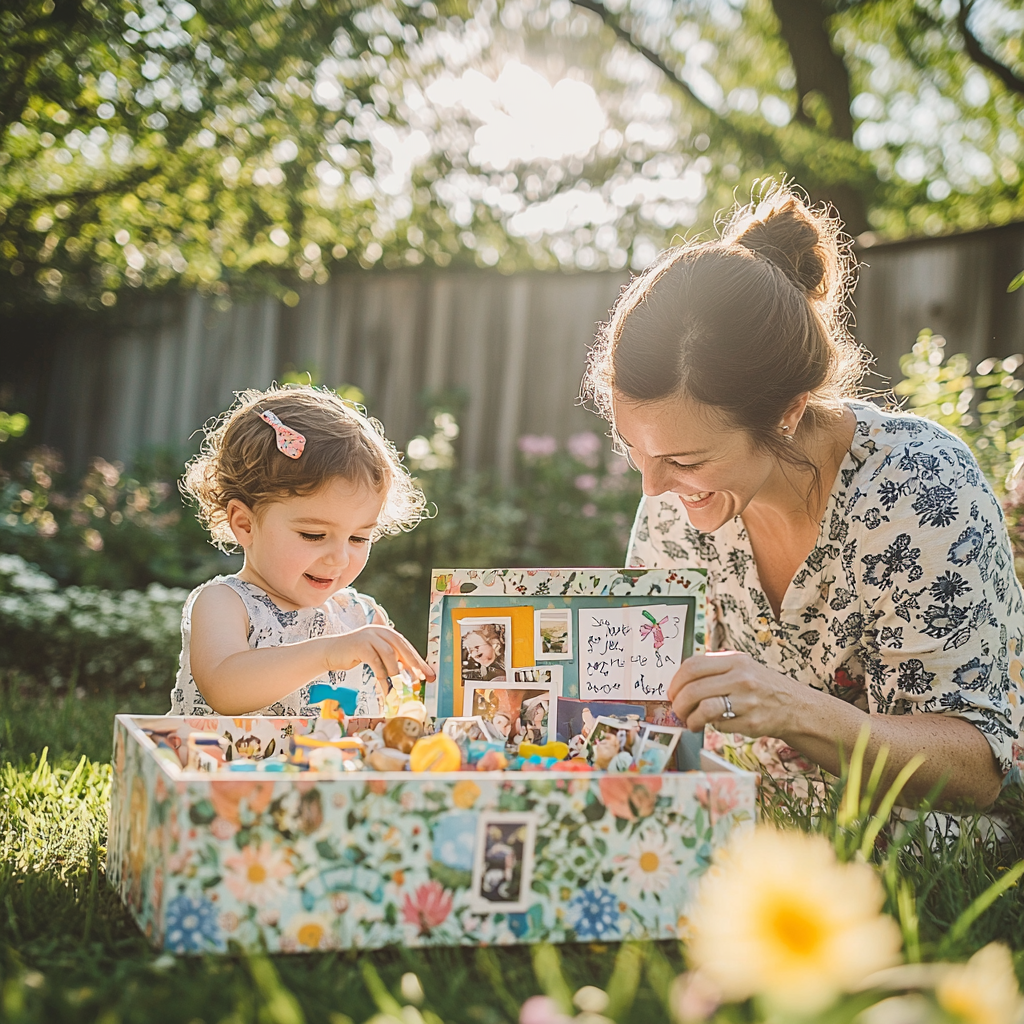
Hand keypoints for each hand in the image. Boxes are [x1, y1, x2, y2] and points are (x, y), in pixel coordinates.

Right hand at [324, 626, 434, 684]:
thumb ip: (391, 660)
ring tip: (401, 687)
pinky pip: (375, 662)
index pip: (406, 647)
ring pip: (389, 654)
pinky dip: (382, 676)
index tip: (428, 674)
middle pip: (402, 647)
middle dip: (414, 664)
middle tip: (422, 679)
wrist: (330, 652)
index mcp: (386, 632)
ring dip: (396, 672)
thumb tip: (411, 675)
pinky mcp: (360, 645)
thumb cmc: (355, 655)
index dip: (418, 661)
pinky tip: (385, 688)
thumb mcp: (376, 655)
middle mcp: (380, 631)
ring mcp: (369, 636)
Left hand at [668, 650, 804, 736]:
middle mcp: (741, 678)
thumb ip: (714, 667)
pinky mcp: (751, 722)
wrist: (795, 706)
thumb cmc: (761, 685)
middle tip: (678, 711)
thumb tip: (679, 679)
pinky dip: (712, 726)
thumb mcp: (742, 665)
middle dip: (678, 704)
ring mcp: (747, 701)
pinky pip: (720, 726)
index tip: (673, 692)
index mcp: (734, 661)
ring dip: (690, 719)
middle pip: (693, 689)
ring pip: (704, 709)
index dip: (676, 681)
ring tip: (691, 722)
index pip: (692, 666)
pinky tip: (715, 725)